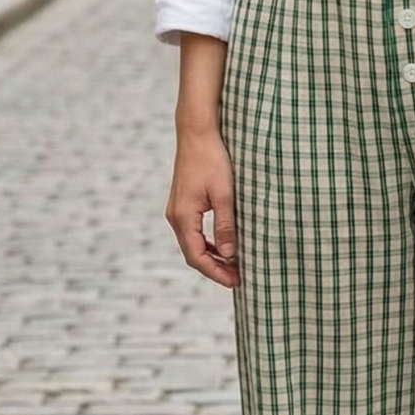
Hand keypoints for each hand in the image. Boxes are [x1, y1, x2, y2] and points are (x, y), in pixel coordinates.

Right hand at [166, 127, 239, 287]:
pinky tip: (224, 245)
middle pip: (193, 254)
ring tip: (234, 265)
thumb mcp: (224, 194)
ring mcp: (177, 210)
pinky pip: (193, 231)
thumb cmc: (212, 159)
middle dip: (215, 268)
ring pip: (193, 244)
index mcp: (183, 217)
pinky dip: (208, 242)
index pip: (197, 256)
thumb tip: (230, 254)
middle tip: (239, 278)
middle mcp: (175, 216)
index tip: (236, 282)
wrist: (197, 133)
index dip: (216, 273)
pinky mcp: (182, 204)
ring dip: (212, 256)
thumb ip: (226, 225)